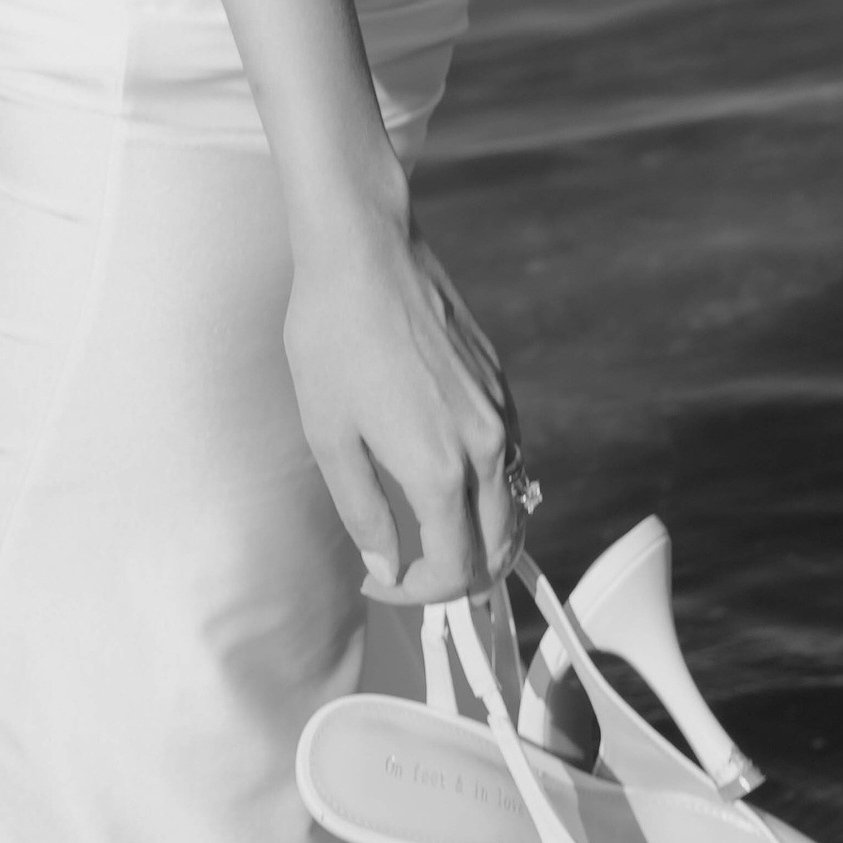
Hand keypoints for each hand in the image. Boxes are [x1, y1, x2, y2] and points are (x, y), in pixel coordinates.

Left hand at [281, 209, 523, 600]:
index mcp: (441, 469)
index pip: (454, 568)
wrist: (364, 251)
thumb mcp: (329, 434)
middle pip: (500, 546)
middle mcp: (486, 446)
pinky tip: (443, 478)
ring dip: (480, 535)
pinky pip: (509, 460)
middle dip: (458, 576)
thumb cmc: (333, 335)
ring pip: (513, 505)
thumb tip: (386, 564)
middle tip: (409, 570)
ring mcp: (500, 412)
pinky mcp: (500, 384)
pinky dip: (487, 490)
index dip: (416, 592)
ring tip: (425, 533)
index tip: (380, 578)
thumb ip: (362, 511)